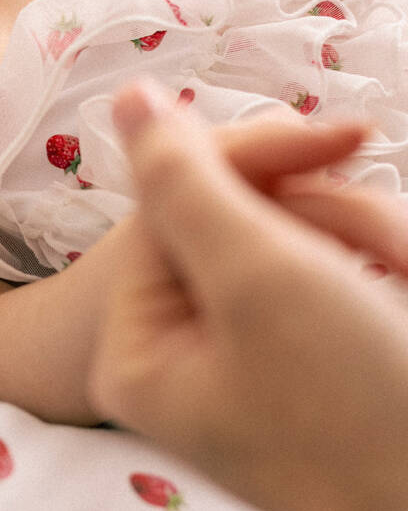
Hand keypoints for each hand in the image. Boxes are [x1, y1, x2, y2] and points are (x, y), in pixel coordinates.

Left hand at [88, 81, 407, 510]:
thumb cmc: (362, 414)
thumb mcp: (259, 277)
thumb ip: (185, 178)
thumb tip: (130, 96)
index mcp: (138, 342)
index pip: (174, 201)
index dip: (256, 158)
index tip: (344, 137)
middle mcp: (179, 350)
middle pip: (236, 220)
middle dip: (332, 223)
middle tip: (397, 253)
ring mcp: (241, 357)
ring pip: (295, 242)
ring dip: (368, 245)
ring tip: (407, 277)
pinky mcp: (303, 360)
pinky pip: (331, 279)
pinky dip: (380, 273)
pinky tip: (404, 295)